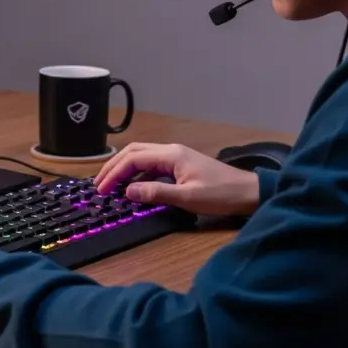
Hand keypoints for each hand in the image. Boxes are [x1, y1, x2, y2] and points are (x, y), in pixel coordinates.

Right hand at [95, 142, 260, 215]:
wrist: (248, 192)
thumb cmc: (220, 194)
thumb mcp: (187, 197)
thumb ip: (156, 193)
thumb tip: (128, 191)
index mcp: (171, 155)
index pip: (133, 159)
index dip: (114, 173)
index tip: (102, 189)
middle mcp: (171, 150)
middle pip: (134, 152)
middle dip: (114, 166)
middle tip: (99, 184)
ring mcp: (176, 156)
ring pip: (142, 156)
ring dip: (124, 168)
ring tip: (110, 184)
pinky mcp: (180, 164)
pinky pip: (152, 164)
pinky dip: (137, 172)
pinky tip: (133, 186)